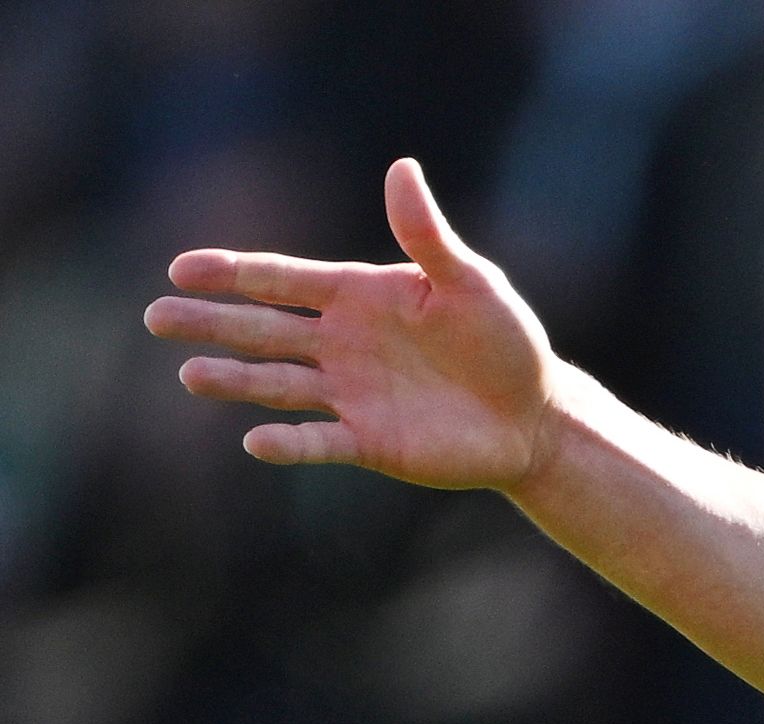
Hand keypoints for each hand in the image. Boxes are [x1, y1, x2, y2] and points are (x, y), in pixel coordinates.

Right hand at [146, 158, 559, 490]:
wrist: (537, 415)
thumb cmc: (506, 341)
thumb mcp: (472, 284)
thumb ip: (428, 236)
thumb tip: (402, 168)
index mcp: (358, 297)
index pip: (283, 280)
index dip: (233, 273)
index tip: (181, 268)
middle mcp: (342, 344)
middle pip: (263, 330)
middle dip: (211, 323)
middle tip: (157, 317)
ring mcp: (350, 394)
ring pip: (278, 384)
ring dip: (235, 380)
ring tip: (190, 374)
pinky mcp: (369, 441)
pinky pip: (320, 442)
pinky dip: (290, 445)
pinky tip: (255, 441)